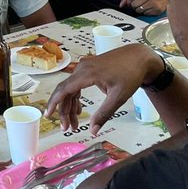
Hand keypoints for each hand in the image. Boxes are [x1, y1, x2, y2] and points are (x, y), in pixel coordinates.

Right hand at [45, 44, 161, 133]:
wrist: (140, 57)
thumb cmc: (131, 75)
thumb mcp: (118, 97)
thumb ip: (104, 114)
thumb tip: (93, 131)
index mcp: (87, 74)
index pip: (63, 89)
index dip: (54, 103)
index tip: (48, 115)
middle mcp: (82, 68)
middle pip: (65, 91)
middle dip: (64, 111)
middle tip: (67, 128)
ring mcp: (85, 66)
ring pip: (71, 88)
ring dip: (70, 106)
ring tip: (74, 123)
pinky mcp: (90, 67)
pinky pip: (77, 84)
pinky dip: (76, 97)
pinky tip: (79, 110)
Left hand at [120, 0, 167, 16]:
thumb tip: (121, 5)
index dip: (128, 1)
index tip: (131, 1)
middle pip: (133, 4)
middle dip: (134, 6)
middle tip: (138, 3)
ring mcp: (154, 2)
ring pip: (138, 10)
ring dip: (139, 9)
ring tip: (144, 6)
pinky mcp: (157, 9)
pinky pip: (145, 14)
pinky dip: (145, 12)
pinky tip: (148, 8)